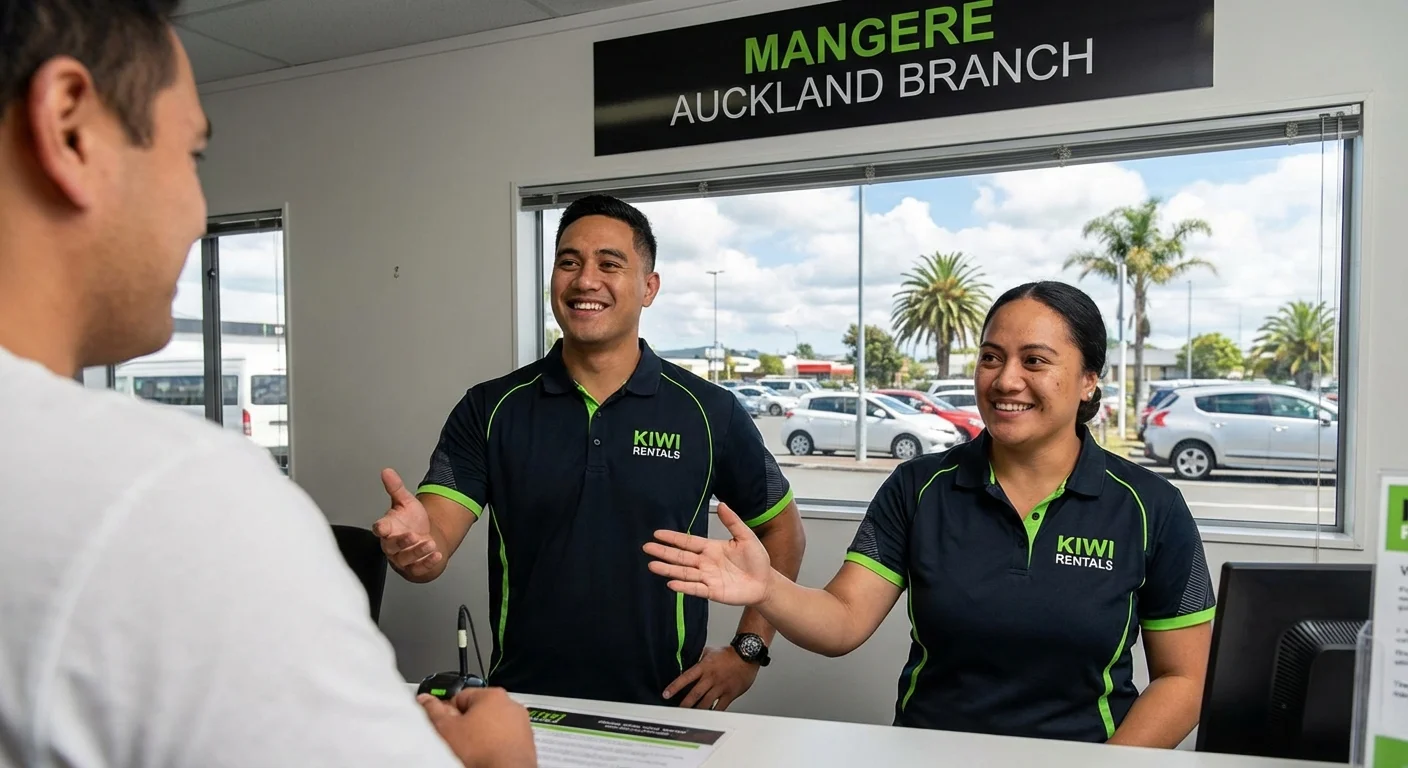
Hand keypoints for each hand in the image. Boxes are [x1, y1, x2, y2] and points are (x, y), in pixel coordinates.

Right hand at [373, 468, 441, 579]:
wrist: (425, 538)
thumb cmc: (411, 522)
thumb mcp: (405, 502)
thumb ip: (396, 488)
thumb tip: (387, 471)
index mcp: (388, 529)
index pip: (380, 529)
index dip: (380, 528)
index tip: (382, 527)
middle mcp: (392, 545)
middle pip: (392, 546)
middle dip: (402, 542)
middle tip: (413, 536)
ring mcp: (402, 558)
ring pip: (406, 558)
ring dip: (417, 552)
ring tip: (430, 544)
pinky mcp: (414, 568)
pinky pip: (419, 568)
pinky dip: (428, 563)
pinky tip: (437, 555)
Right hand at [418, 688, 535, 767]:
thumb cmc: (481, 752)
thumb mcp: (447, 729)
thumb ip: (434, 711)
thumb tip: (425, 700)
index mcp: (492, 695)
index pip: (461, 696)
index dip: (448, 711)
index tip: (443, 722)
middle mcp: (511, 705)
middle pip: (478, 710)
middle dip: (466, 723)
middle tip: (456, 738)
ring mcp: (521, 723)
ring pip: (493, 725)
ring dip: (481, 734)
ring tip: (471, 749)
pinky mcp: (526, 740)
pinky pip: (504, 738)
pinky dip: (495, 744)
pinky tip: (485, 755)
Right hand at [643, 503, 772, 606]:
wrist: (765, 582)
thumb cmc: (756, 560)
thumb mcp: (746, 537)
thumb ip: (732, 522)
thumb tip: (722, 504)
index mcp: (711, 548)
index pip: (688, 542)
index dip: (673, 538)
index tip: (657, 534)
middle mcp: (705, 563)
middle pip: (680, 557)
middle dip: (663, 552)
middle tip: (647, 548)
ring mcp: (707, 577)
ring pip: (684, 572)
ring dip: (668, 569)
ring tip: (652, 565)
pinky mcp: (712, 591)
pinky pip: (695, 588)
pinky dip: (684, 586)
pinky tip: (672, 583)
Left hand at [664, 646, 759, 709]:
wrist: (747, 655)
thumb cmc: (729, 654)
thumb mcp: (709, 652)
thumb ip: (698, 659)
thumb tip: (687, 662)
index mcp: (704, 667)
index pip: (686, 677)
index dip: (675, 687)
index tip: (666, 694)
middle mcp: (711, 678)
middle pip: (694, 694)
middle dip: (684, 704)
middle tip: (676, 711)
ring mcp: (720, 687)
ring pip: (705, 702)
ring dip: (696, 710)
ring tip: (688, 718)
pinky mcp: (729, 694)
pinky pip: (720, 707)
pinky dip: (712, 713)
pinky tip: (706, 717)